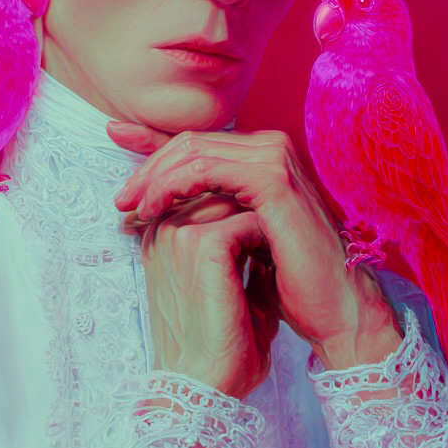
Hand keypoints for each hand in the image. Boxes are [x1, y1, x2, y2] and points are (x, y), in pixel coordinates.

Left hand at [110, 123, 400, 370]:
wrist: (333, 310)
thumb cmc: (288, 279)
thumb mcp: (236, 236)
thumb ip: (209, 209)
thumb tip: (163, 199)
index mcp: (262, 157)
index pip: (198, 142)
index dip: (151, 140)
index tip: (113, 137)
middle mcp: (270, 148)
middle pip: (191, 142)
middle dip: (147, 166)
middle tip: (120, 200)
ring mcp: (274, 159)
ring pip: (194, 151)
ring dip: (154, 178)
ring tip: (132, 208)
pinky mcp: (272, 179)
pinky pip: (207, 170)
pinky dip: (173, 186)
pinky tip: (155, 209)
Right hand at [130, 191, 279, 399]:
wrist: (204, 388)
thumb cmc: (218, 345)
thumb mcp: (227, 286)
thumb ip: (241, 249)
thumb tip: (269, 222)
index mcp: (160, 236)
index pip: (202, 189)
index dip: (240, 203)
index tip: (266, 236)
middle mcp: (161, 228)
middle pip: (215, 184)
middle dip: (253, 205)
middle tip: (278, 240)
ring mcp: (178, 233)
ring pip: (234, 195)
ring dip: (262, 218)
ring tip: (277, 253)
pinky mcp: (202, 244)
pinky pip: (248, 218)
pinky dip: (268, 238)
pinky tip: (275, 262)